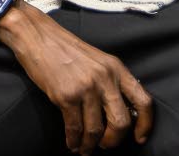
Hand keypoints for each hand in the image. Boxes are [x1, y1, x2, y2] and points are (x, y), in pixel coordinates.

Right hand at [0, 2, 152, 153]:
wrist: (34, 34)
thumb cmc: (61, 46)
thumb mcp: (95, 59)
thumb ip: (108, 80)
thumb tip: (115, 109)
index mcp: (116, 67)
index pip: (143, 101)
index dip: (145, 124)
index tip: (139, 137)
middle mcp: (104, 78)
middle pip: (121, 122)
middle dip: (114, 140)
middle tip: (106, 145)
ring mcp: (85, 88)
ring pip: (96, 129)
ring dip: (90, 145)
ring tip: (85, 149)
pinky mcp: (65, 95)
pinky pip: (75, 127)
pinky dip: (74, 140)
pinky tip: (71, 143)